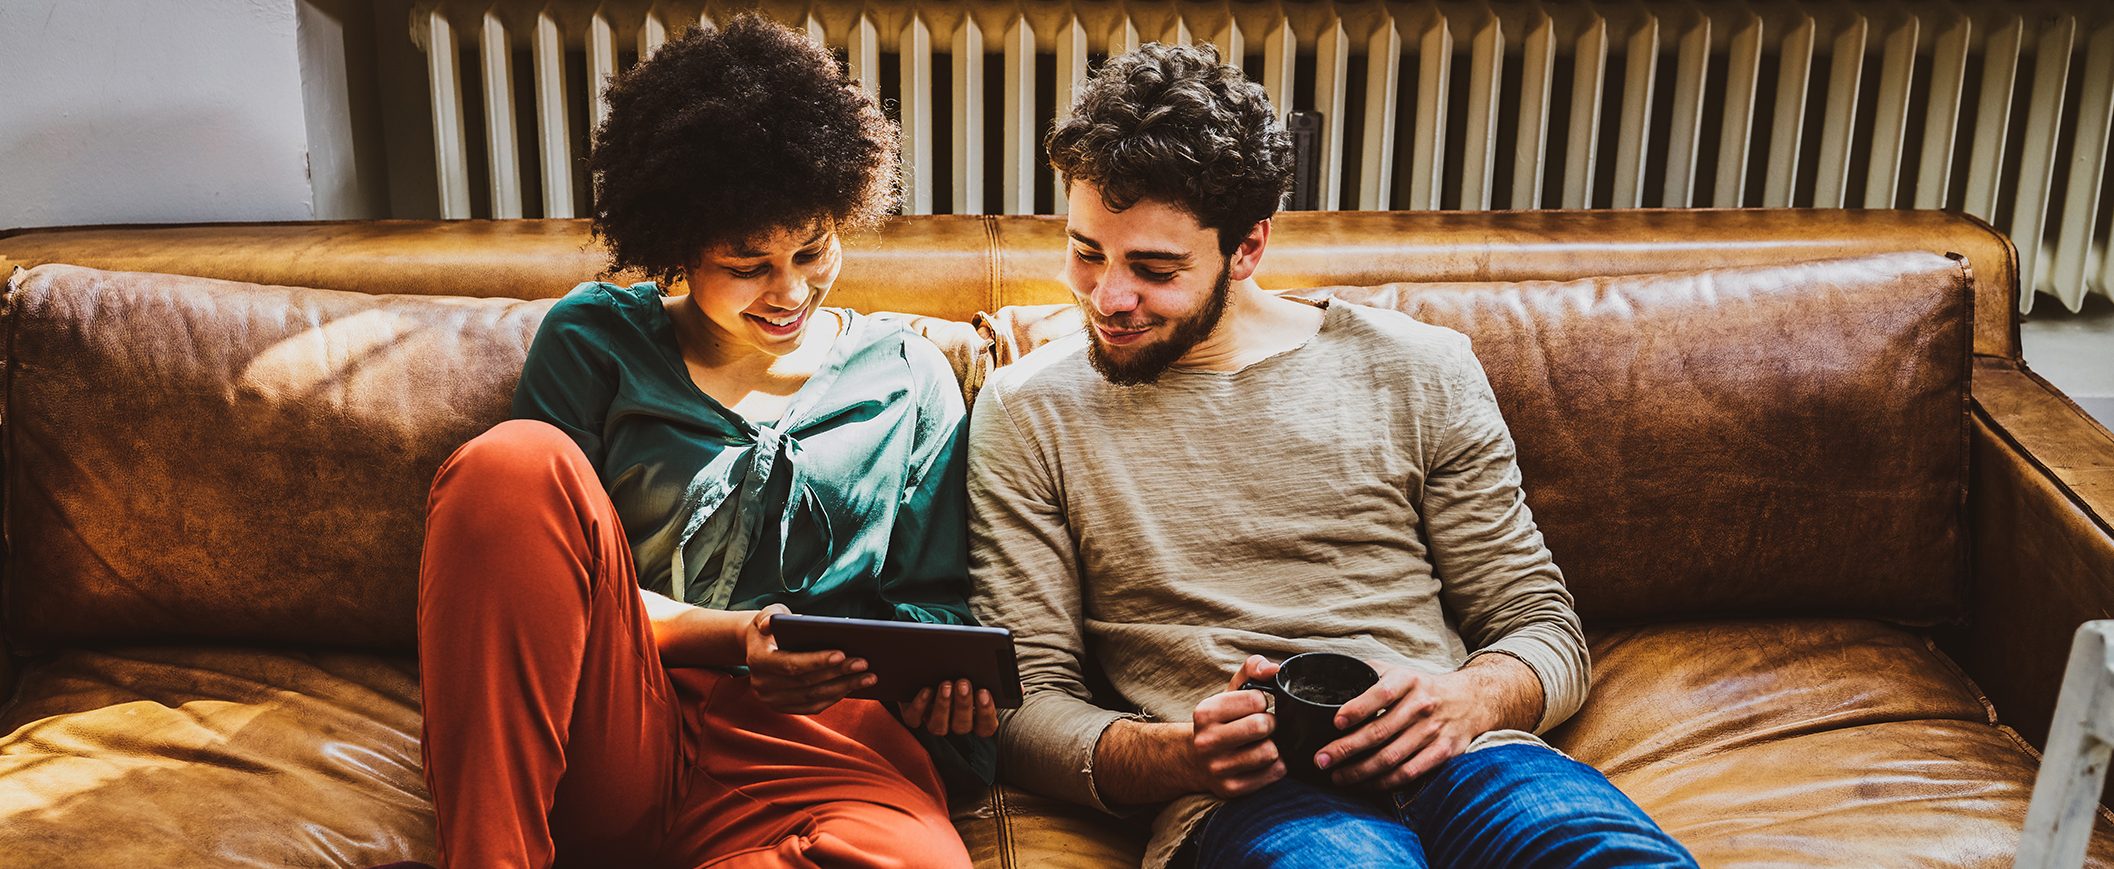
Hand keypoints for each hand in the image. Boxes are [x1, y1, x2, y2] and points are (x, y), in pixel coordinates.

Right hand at [743, 604, 874, 713]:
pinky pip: (813, 707)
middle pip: (807, 683)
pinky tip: (853, 685)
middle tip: (865, 663)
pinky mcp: (783, 708)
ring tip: (869, 677)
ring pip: (813, 697)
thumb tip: (770, 625)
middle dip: (838, 673)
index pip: (791, 664)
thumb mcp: (768, 613)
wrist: (759, 646)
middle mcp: (762, 685)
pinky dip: (835, 697)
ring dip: (843, 687)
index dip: (817, 661)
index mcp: (757, 660)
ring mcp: (772, 700)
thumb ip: (770, 615)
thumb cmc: (771, 626)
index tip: (842, 654)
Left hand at [897, 678, 998, 736]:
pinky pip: (914, 719)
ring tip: (945, 685)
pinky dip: (920, 706)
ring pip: (939, 726)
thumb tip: (990, 663)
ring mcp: (934, 721)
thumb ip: (981, 673)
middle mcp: (954, 723)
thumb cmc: (957, 670)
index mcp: (975, 717)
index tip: (984, 693)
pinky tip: (926, 690)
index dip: (986, 712)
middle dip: (963, 704)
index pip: (986, 725)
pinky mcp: (914, 717)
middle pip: (962, 725)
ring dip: (943, 706)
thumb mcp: (973, 672)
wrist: (925, 670)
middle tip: (963, 683)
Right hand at [1188, 655, 1285, 798]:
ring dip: (1273, 746)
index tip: (1253, 708)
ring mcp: (1218, 768)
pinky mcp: (1231, 789)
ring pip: (1270, 752)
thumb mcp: (1229, 692)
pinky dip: (1276, 766)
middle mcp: (1207, 741)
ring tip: (1261, 743)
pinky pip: (1274, 773)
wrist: (1193, 760)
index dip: (1261, 701)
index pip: (1256, 699)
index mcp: (1205, 713)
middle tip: (1262, 726)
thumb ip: (1252, 669)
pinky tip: (1262, 761)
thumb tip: (1274, 669)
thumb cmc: (1220, 721)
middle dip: (1270, 723)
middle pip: (1263, 726)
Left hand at [1313, 662, 1495, 789]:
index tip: (1335, 722)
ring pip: (1391, 757)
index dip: (1357, 709)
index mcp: (1407, 681)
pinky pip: (1408, 773)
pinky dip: (1383, 783)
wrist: (1470, 701)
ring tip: (1336, 777)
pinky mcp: (1442, 753)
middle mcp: (1421, 705)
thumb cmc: (1420, 688)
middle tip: (1321, 759)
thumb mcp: (1398, 671)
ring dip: (1359, 771)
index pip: (1381, 694)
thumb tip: (1326, 681)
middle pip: (1380, 731)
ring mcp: (1433, 731)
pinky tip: (1363, 784)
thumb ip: (1367, 674)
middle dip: (1346, 749)